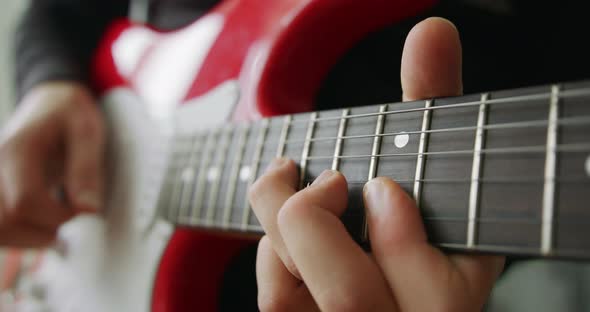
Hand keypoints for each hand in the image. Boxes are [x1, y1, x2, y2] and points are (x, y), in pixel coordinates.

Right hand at [0, 81, 104, 246]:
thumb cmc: (70, 113)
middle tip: (69, 226)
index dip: (57, 218)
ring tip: (57, 228)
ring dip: (27, 240)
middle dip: (40, 235)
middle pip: (3, 223)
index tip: (82, 215)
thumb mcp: (88, 131)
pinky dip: (17, 236)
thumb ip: (86, 169)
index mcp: (18, 150)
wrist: (51, 101)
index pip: (24, 202)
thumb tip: (87, 210)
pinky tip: (41, 227)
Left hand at [249, 18, 504, 310]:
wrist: (399, 269)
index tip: (385, 188)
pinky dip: (271, 252)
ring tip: (289, 182)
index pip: (437, 296)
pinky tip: (289, 230)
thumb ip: (435, 103)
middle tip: (330, 178)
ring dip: (283, 228)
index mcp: (455, 298)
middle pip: (349, 298)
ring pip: (287, 300)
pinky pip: (273, 297)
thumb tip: (432, 32)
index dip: (403, 238)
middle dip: (316, 219)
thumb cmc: (422, 207)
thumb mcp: (441, 165)